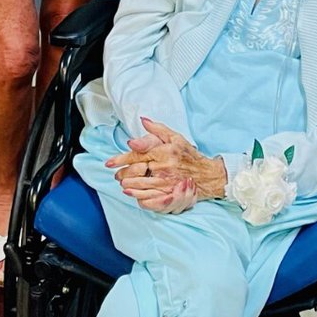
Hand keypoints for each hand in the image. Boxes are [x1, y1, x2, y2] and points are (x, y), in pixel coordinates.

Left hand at [107, 117, 226, 204]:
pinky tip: (133, 195)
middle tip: (116, 175)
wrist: (206, 174)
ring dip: (129, 185)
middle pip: (136, 171)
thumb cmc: (189, 154)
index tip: (109, 162)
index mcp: (163, 151)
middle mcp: (163, 167)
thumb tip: (142, 120)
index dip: (121, 159)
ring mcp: (166, 182)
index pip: (137, 154)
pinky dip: (139, 196)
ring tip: (122, 184)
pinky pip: (151, 196)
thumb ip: (157, 129)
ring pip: (142, 184)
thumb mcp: (175, 137)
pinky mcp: (169, 193)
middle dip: (123, 173)